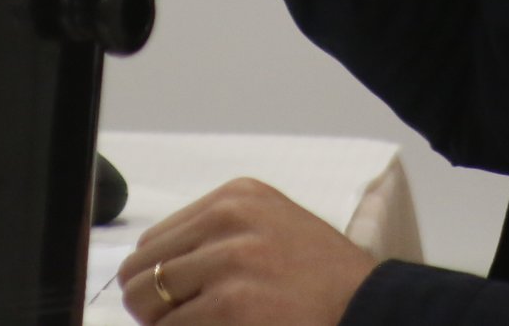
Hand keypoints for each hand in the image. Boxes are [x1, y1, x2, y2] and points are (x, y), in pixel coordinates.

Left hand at [116, 177, 377, 325]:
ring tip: (204, 325)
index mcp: (236, 196)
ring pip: (147, 303)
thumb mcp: (269, 229)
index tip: (176, 300)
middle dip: (150, 304)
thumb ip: (215, 236)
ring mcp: (229, 262)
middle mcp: (228, 218)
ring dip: (166, 325)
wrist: (366, 308)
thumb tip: (149, 273)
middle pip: (141, 269)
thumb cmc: (322, 279)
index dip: (157, 278)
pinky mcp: (230, 305)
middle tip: (178, 321)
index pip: (155, 240)